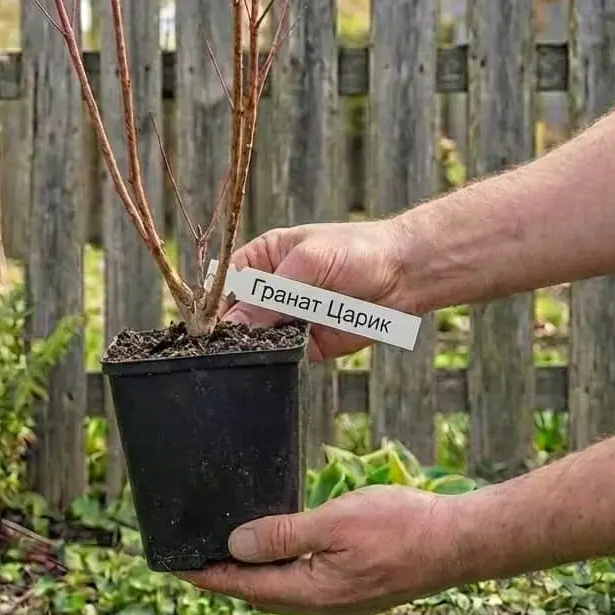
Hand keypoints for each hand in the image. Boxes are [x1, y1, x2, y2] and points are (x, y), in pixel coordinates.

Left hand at [178, 486, 469, 614]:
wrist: (459, 542)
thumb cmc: (400, 526)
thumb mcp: (334, 522)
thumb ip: (282, 535)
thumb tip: (235, 546)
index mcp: (311, 592)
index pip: (244, 586)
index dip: (208, 575)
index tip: (175, 566)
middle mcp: (321, 605)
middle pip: (258, 594)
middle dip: (223, 579)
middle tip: (190, 560)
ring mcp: (339, 602)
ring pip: (280, 592)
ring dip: (250, 577)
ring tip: (223, 558)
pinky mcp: (354, 591)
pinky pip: (302, 586)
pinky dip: (278, 573)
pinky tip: (276, 556)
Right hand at [221, 219, 406, 361]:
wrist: (406, 275)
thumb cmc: (357, 252)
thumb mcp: (308, 264)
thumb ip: (270, 294)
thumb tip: (234, 322)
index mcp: (263, 260)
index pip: (226, 284)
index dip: (215, 304)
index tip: (208, 325)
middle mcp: (271, 291)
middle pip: (237, 317)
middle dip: (231, 332)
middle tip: (224, 347)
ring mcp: (287, 319)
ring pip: (256, 341)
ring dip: (253, 350)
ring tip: (248, 356)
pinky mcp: (307, 345)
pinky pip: (282, 358)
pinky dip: (277, 362)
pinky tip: (274, 362)